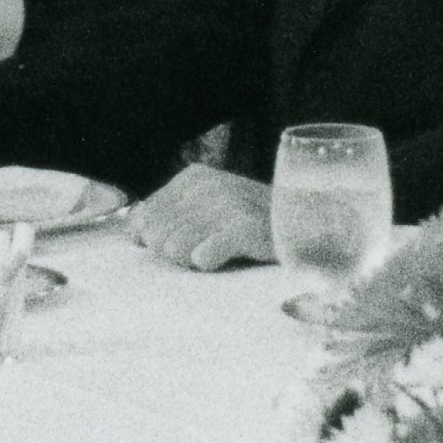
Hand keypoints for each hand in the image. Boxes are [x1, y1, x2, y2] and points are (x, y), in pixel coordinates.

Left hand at [135, 163, 277, 270]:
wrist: (307, 227)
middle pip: (155, 236)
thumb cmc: (252, 225)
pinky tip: (230, 257)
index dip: (157, 241)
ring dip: (195, 260)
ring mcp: (224, 203)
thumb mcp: (208, 211)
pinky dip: (212, 264)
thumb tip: (135, 230)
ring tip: (222, 253)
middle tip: (208, 250)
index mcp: (192, 177)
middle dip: (175, 253)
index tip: (187, 243)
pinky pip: (200, 258)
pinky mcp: (241, 227)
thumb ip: (169, 216)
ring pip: (174, 250)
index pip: (143, 219)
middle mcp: (206, 185)